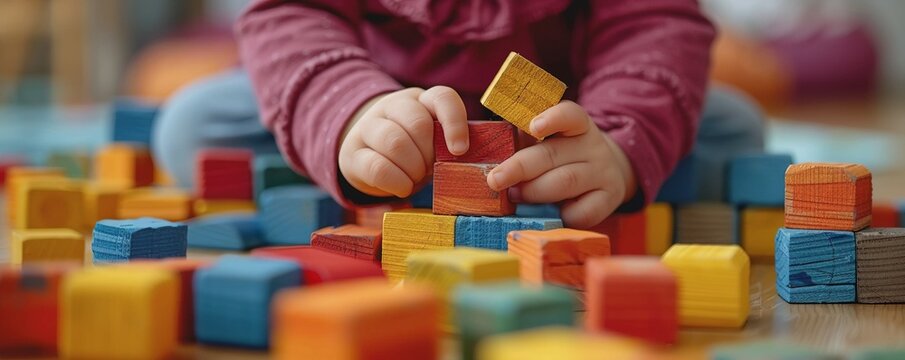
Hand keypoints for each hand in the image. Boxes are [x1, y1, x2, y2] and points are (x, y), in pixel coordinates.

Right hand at [339, 86, 468, 197]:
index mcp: (420, 100)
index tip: (460, 150)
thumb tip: (462, 157)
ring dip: (413, 169)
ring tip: (416, 178)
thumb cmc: (414, 153)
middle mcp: (392, 106)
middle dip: (429, 155)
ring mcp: (368, 126)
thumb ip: (448, 144)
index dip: (454, 123)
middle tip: (429, 169)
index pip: (442, 98)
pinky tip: (403, 187)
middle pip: (418, 123)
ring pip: (395, 142)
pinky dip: (397, 183)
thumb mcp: (434, 143)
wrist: (371, 161)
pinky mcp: (352, 152)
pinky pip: (378, 167)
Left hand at [486, 101, 636, 227]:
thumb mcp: (549, 141)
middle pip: (554, 154)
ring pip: (565, 182)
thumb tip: (490, 152)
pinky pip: (581, 211)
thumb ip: (524, 142)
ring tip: (514, 195)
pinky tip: (546, 213)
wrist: (607, 173)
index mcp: (577, 125)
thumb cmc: (562, 155)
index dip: (552, 118)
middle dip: (519, 167)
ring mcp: (603, 173)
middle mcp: (593, 146)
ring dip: (533, 191)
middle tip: (494, 179)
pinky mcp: (609, 200)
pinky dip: (558, 215)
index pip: (570, 115)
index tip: (534, 127)